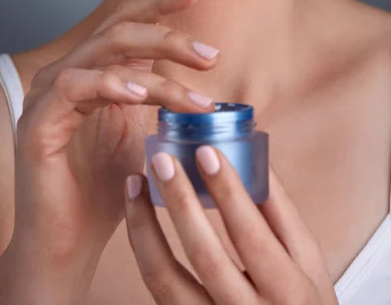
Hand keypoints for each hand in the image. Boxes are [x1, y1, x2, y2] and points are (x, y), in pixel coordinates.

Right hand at [11, 0, 219, 274]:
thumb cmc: (109, 185)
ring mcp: (51, 94)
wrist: (72, 240)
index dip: (162, 2)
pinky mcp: (39, 121)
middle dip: (170, 37)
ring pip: (104, 53)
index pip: (129, 22)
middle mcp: (73, 72)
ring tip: (197, 97)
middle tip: (211, 56)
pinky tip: (141, 94)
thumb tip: (207, 83)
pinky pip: (75, 86)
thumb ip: (161, 100)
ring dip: (156, 70)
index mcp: (97, 71)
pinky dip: (111, 84)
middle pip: (120, 30)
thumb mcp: (145, 132)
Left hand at [124, 148, 338, 304]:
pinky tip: (138, 216)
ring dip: (145, 225)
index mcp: (288, 291)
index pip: (251, 236)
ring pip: (165, 278)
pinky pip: (156, 289)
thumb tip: (250, 152)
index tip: (206, 151)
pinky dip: (143, 248)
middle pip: (205, 256)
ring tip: (135, 182)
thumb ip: (279, 209)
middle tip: (163, 160)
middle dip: (181, 201)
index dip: (228, 192)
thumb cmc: (301, 297)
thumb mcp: (306, 257)